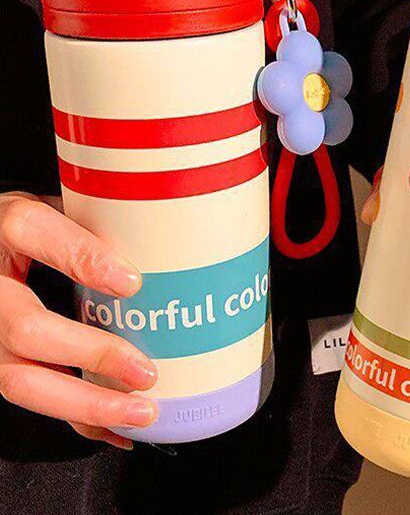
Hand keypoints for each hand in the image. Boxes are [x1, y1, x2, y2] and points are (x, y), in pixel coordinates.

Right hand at [0, 192, 157, 449]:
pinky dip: (78, 420)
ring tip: (142, 412)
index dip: (84, 259)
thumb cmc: (16, 227)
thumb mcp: (49, 205)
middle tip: (146, 371)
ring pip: (22, 380)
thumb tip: (166, 232)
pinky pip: (31, 398)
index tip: (132, 282)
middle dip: (92, 355)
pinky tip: (118, 431)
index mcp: (8, 227)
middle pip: (26, 330)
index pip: (37, 234)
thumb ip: (93, 218)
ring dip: (87, 403)